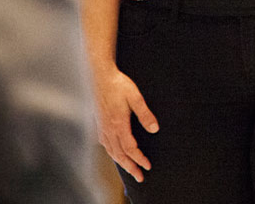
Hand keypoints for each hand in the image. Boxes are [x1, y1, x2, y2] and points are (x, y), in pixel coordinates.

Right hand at [93, 67, 156, 182]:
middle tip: (140, 177)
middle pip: (120, 155)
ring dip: (122, 163)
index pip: (130, 148)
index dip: (139, 159)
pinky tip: (117, 155)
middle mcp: (108, 130)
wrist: (100, 77)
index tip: (148, 166)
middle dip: (130, 167)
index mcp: (118, 124)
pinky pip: (106, 146)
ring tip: (131, 170)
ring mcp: (102, 128)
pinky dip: (113, 154)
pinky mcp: (99, 125)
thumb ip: (145, 114)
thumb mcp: (136, 97)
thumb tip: (155, 129)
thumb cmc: (119, 85)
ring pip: (112, 152)